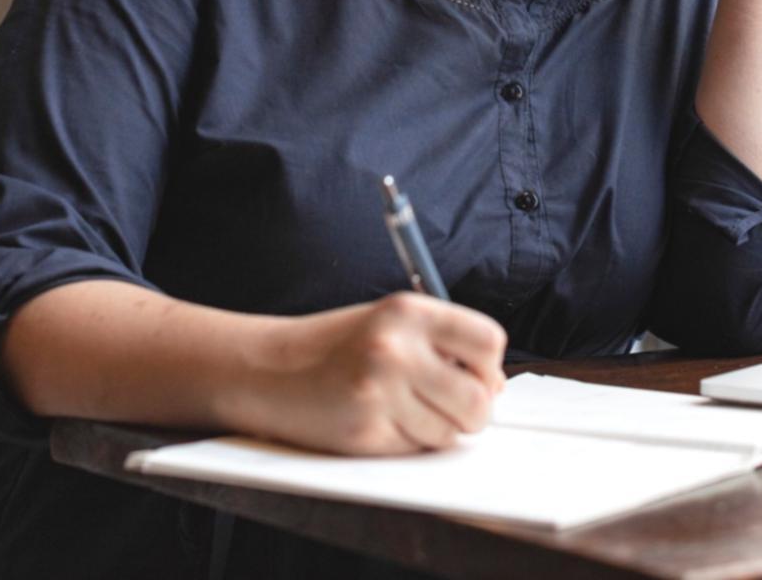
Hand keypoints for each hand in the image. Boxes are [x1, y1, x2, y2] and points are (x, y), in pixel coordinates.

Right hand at [224, 292, 507, 455]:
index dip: (489, 367)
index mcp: (409, 311)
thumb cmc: (335, 346)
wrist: (264, 369)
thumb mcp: (391, 323)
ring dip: (437, 430)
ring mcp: (380, 393)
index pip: (489, 342)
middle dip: (473, 412)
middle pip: (479, 400)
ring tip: (403, 409)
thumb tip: (496, 386)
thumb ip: (444, 345)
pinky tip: (380, 421)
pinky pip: (415, 450)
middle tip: (450, 407)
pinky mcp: (365, 432)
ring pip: (450, 433)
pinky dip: (407, 443)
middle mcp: (396, 349)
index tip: (475, 375)